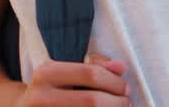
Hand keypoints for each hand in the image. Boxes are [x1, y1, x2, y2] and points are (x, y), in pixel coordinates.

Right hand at [15, 53, 130, 105]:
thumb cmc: (51, 90)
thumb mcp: (65, 72)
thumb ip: (94, 66)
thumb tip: (121, 67)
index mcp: (46, 74)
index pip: (90, 74)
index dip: (114, 82)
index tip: (125, 87)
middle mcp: (41, 97)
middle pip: (92, 101)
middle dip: (117, 102)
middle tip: (126, 101)